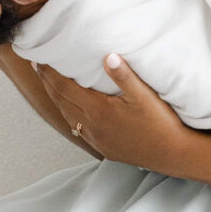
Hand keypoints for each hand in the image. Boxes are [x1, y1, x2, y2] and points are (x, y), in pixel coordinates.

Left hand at [34, 54, 185, 172]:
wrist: (173, 155)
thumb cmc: (161, 123)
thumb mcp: (145, 96)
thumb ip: (125, 76)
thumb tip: (108, 56)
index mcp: (98, 110)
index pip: (64, 88)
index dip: (50, 74)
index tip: (39, 60)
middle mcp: (91, 126)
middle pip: (61, 101)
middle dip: (48, 83)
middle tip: (37, 67)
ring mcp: (96, 139)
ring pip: (68, 117)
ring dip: (57, 99)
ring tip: (50, 85)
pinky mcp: (104, 149)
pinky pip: (79, 130)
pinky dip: (69, 116)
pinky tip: (72, 112)